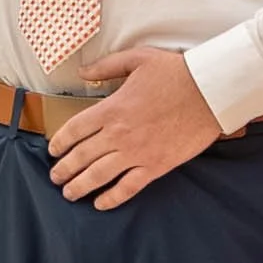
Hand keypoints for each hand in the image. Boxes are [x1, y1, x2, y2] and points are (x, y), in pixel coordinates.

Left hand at [48, 49, 219, 208]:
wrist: (210, 92)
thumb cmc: (176, 73)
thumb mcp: (138, 59)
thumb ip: (106, 66)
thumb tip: (82, 72)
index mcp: (112, 108)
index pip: (74, 129)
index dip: (59, 142)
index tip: (53, 150)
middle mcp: (119, 134)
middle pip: (81, 156)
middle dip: (64, 169)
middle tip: (55, 176)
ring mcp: (137, 153)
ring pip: (99, 176)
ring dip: (80, 186)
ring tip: (69, 193)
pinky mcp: (156, 166)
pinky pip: (128, 187)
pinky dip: (111, 198)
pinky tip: (100, 203)